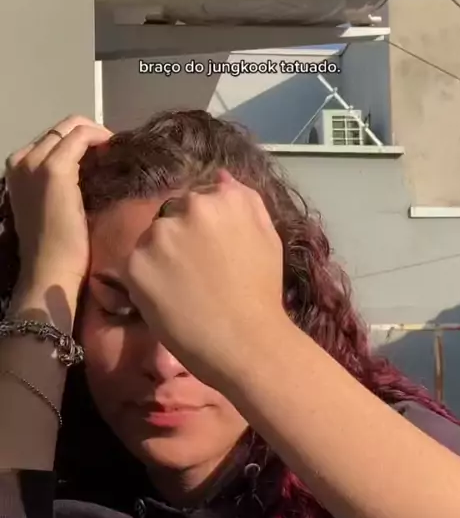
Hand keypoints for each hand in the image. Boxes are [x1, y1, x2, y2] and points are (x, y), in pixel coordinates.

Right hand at [6, 115, 111, 292]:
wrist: (49, 269)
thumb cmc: (56, 247)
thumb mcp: (54, 204)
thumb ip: (64, 183)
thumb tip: (92, 166)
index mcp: (18, 168)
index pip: (53, 139)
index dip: (82, 142)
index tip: (104, 155)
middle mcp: (21, 159)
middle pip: (61, 128)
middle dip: (90, 134)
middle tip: (113, 151)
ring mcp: (35, 163)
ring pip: (72, 127)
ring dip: (97, 135)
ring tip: (115, 153)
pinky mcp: (54, 170)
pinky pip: (82, 137)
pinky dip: (101, 139)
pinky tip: (114, 152)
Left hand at [124, 172, 285, 388]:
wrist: (246, 341)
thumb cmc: (263, 293)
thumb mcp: (267, 236)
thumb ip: (245, 200)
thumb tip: (220, 176)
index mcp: (223, 198)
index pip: (197, 201)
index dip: (201, 230)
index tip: (210, 256)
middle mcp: (189, 207)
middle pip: (170, 216)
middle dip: (177, 240)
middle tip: (194, 275)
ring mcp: (160, 235)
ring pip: (149, 240)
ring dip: (158, 259)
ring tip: (180, 291)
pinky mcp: (136, 263)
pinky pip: (133, 266)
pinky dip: (144, 282)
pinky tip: (166, 302)